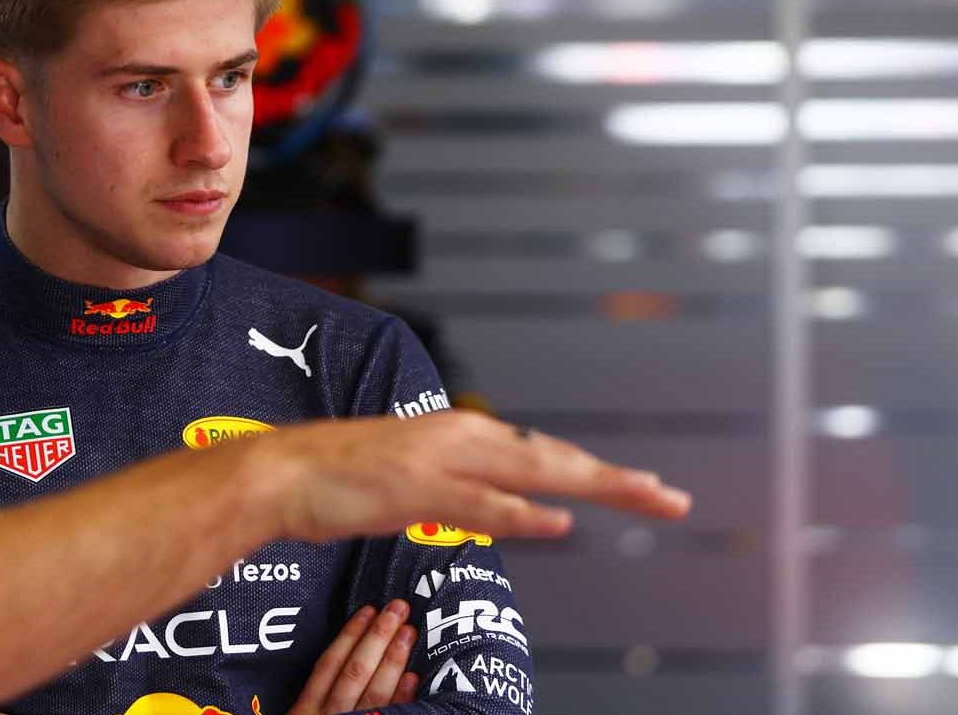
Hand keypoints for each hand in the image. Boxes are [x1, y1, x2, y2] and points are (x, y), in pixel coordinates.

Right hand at [246, 410, 692, 543]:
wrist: (284, 472)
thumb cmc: (344, 481)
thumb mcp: (421, 486)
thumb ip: (474, 496)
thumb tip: (525, 512)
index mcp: (463, 436)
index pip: (544, 455)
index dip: (597, 472)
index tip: (644, 486)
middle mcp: (462, 438)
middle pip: (554, 459)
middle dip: (617, 479)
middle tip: (672, 498)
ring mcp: (441, 462)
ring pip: (532, 472)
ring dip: (592, 484)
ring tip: (643, 496)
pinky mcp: (416, 488)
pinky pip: (479, 504)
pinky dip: (520, 513)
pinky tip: (556, 523)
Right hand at [287, 600, 418, 714]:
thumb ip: (316, 695)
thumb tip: (344, 654)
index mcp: (306, 709)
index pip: (328, 664)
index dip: (350, 635)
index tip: (369, 610)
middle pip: (355, 671)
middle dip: (378, 637)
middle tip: (397, 609)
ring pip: (374, 692)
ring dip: (393, 660)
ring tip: (409, 632)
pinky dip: (402, 697)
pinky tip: (413, 676)